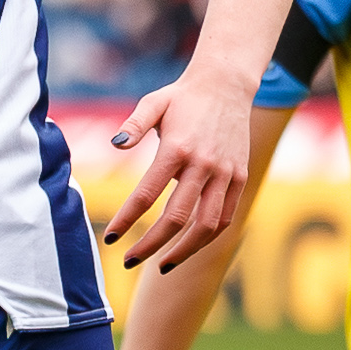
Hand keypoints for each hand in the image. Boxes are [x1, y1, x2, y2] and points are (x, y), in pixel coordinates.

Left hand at [102, 68, 252, 272]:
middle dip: (150, 245)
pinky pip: (225, 217)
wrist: (227, 84)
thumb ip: (133, 124)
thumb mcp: (153, 102)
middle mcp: (204, 164)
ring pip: (206, 226)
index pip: (147, 195)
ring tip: (162, 266)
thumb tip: (115, 145)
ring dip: (183, 251)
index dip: (127, 220)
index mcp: (177, 149)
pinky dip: (207, 237)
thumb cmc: (183, 96)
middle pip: (176, 218)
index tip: (110, 238)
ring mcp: (225, 173)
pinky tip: (188, 247)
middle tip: (128, 262)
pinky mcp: (240, 177)